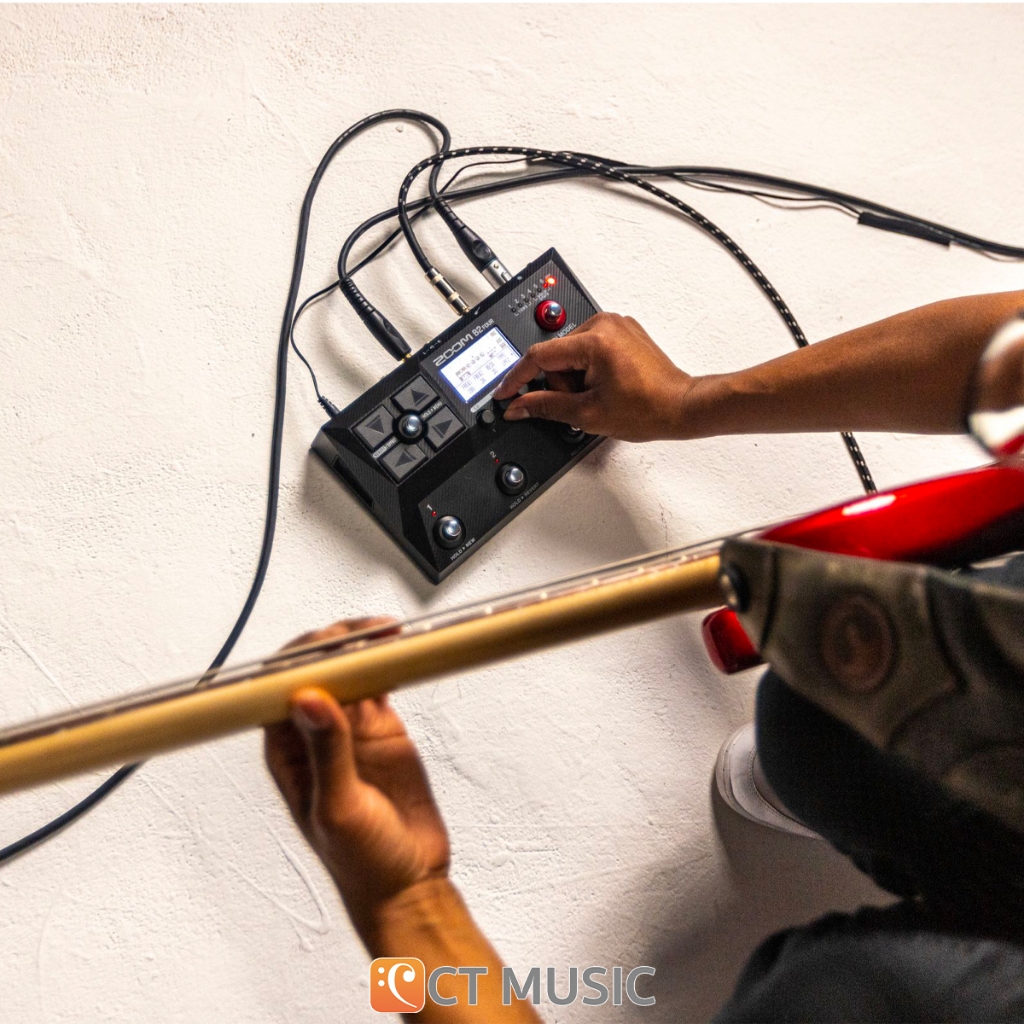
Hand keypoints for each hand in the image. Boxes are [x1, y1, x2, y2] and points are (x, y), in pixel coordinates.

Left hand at [264, 619, 449, 937]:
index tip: (325, 646)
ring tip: (384, 633)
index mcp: (286, 752)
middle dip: (334, 643)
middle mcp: (313, 734)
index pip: (279, 689)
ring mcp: (349, 728)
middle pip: (313, 668)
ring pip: (346, 667)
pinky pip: (379, 680)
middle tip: (364, 634)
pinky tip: (397, 651)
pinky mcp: (382, 727)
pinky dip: (388, 662)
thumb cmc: (361, 865)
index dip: (298, 659)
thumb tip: (307, 699)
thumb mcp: (339, 810)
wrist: (409, 883)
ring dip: (363, 646)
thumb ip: (327, 753)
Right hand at [492, 312, 703, 441]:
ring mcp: (615, 325)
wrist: (681, 407)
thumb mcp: (587, 414)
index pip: (539, 356)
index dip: (517, 379)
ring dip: (576, 379)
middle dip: (562, 384)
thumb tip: (518, 406)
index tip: (504, 392)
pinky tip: (607, 386)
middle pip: (556, 356)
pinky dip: (589, 370)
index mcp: (594, 340)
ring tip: (600, 396)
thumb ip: (545, 407)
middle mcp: (604, 324)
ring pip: (571, 354)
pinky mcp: (622, 332)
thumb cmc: (648, 409)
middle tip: (584, 404)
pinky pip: (589, 350)